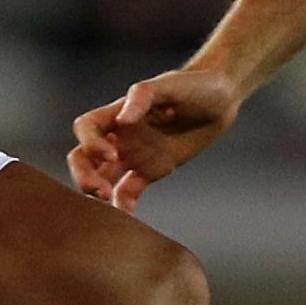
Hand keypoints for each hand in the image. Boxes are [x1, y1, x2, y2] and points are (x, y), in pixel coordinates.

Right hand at [68, 67, 241, 210]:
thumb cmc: (195, 85)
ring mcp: (135, 154)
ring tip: (110, 210)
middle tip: (99, 192)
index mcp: (119, 112)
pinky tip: (128, 219)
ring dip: (98, 193)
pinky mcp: (152, 170)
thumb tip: (122, 120)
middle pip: (84, 157)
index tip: (112, 155)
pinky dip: (123, 205)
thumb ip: (143, 97)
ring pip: (101, 177)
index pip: (87, 128)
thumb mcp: (170, 85)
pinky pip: (128, 191)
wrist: (221, 100)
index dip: (91, 143)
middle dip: (84, 176)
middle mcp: (121, 135)